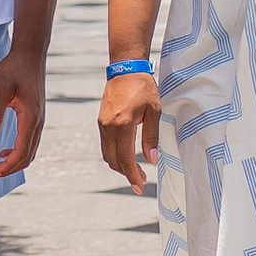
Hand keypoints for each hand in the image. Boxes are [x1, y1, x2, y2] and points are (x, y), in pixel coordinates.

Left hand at [0, 44, 46, 179]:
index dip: (6, 167)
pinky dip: (19, 151)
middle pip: (27, 156)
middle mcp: (38, 121)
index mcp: (31, 118)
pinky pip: (30, 141)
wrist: (30, 53)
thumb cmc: (13, 68)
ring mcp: (40, 119)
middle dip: (9, 169)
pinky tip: (4, 151)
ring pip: (30, 150)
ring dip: (14, 162)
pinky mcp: (36, 115)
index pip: (21, 152)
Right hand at [98, 64, 158, 192]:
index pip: (125, 158)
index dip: (132, 175)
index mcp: (122, 124)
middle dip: (126, 174)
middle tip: (141, 181)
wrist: (125, 68)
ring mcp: (102, 124)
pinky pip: (106, 145)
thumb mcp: (154, 111)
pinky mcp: (101, 122)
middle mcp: (108, 126)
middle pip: (114, 160)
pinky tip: (127, 156)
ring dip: (120, 166)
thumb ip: (152, 137)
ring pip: (107, 155)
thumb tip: (152, 159)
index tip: (140, 187)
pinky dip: (115, 155)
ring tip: (136, 171)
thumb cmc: (143, 87)